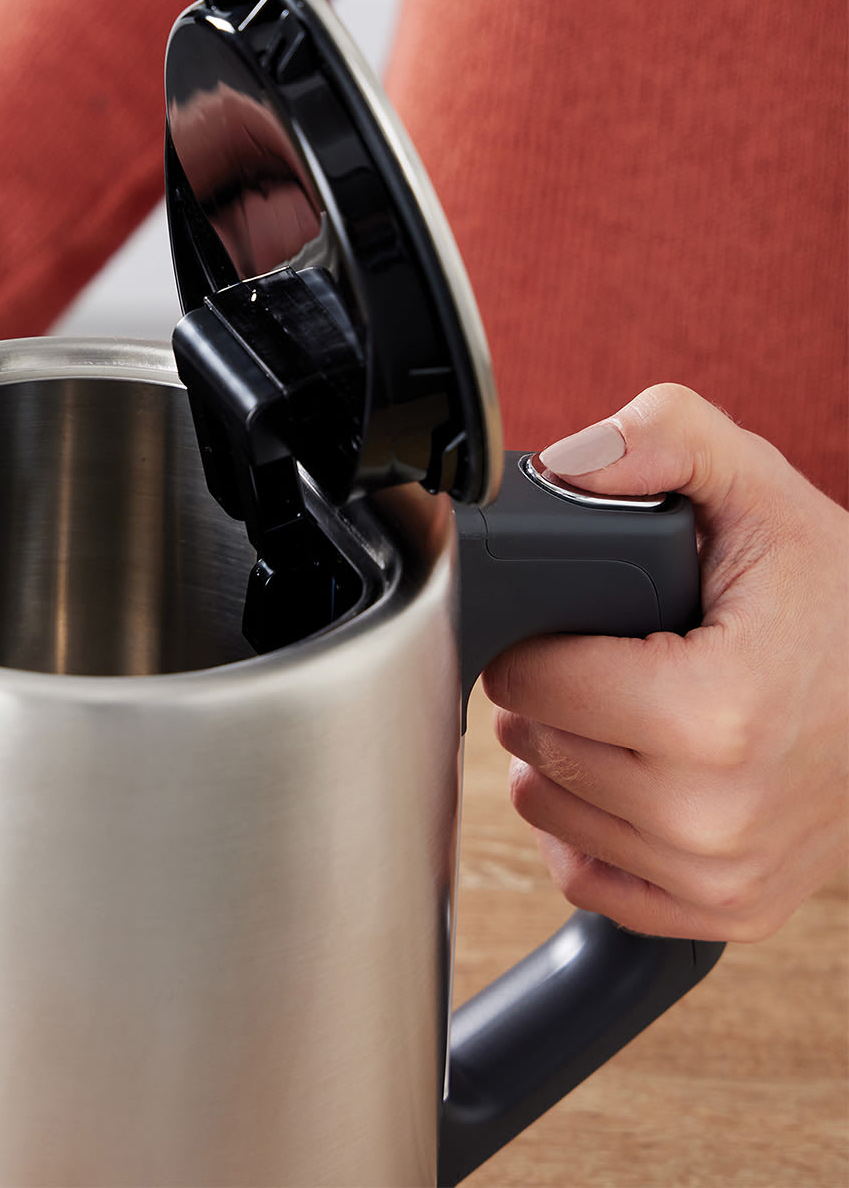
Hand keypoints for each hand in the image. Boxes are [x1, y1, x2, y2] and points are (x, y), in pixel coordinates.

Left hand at [484, 383, 847, 941]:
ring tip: (616, 714)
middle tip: (597, 663)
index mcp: (714, 710)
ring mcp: (722, 873)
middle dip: (546, 695)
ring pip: (546, 811)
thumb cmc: (836, 603)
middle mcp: (716, 811)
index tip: (567, 627)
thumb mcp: (761, 493)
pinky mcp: (725, 909)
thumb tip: (570, 461)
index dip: (532, 641)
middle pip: (534, 744)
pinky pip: (588, 879)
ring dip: (559, 760)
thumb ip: (667, 439)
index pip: (531, 680)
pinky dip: (590, 831)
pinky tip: (626, 779)